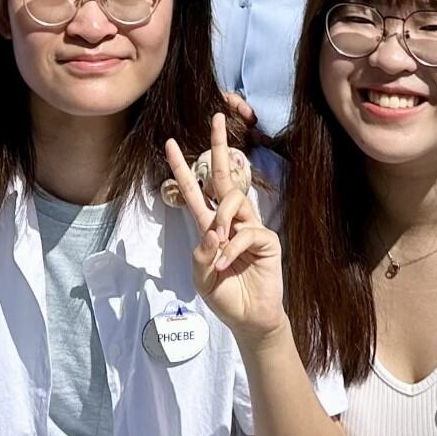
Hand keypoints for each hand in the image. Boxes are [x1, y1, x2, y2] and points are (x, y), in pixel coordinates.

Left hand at [165, 112, 284, 346]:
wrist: (248, 318)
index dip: (181, 167)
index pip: (194, 190)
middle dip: (219, 145)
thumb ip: (202, 252)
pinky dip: (233, 247)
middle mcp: (230, 220)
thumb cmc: (224, 295)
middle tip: (215, 117)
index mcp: (209, 225)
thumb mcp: (201, 275)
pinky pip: (247, 232)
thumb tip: (214, 230)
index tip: (170, 143)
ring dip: (221, 218)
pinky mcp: (266, 239)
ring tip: (219, 243)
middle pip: (225, 176)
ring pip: (233, 201)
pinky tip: (228, 264)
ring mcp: (250, 227)